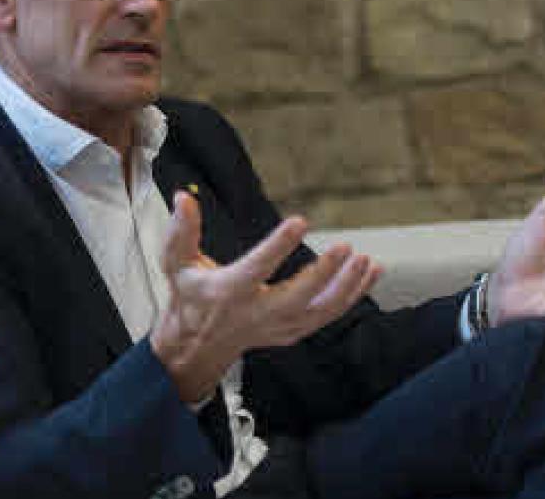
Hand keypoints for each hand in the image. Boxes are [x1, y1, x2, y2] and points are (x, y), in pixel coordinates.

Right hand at [149, 192, 380, 402]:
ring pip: (320, 311)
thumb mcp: (175, 262)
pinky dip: (351, 296)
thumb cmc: (190, 296)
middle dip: (324, 274)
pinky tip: (369, 273)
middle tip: (345, 248)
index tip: (299, 222)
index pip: (256, 268)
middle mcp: (255, 313)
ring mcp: (277, 326)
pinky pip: (327, 315)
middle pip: (297, 297)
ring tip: (365, 261)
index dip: (279, 246)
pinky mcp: (292, 332)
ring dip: (347, 287)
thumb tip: (183, 198)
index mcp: (228, 291)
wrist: (196, 346)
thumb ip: (181, 230)